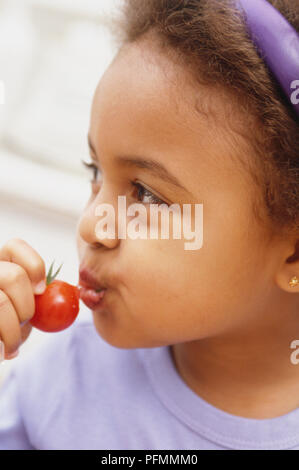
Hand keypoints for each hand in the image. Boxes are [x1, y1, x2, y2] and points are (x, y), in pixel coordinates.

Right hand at [0, 239, 45, 359]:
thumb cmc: (10, 327)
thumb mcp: (28, 308)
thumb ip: (41, 295)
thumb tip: (76, 293)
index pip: (15, 246)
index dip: (34, 266)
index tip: (41, 291)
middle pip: (14, 276)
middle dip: (26, 306)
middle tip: (24, 322)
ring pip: (1, 301)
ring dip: (13, 330)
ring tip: (11, 344)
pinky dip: (5, 342)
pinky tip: (4, 352)